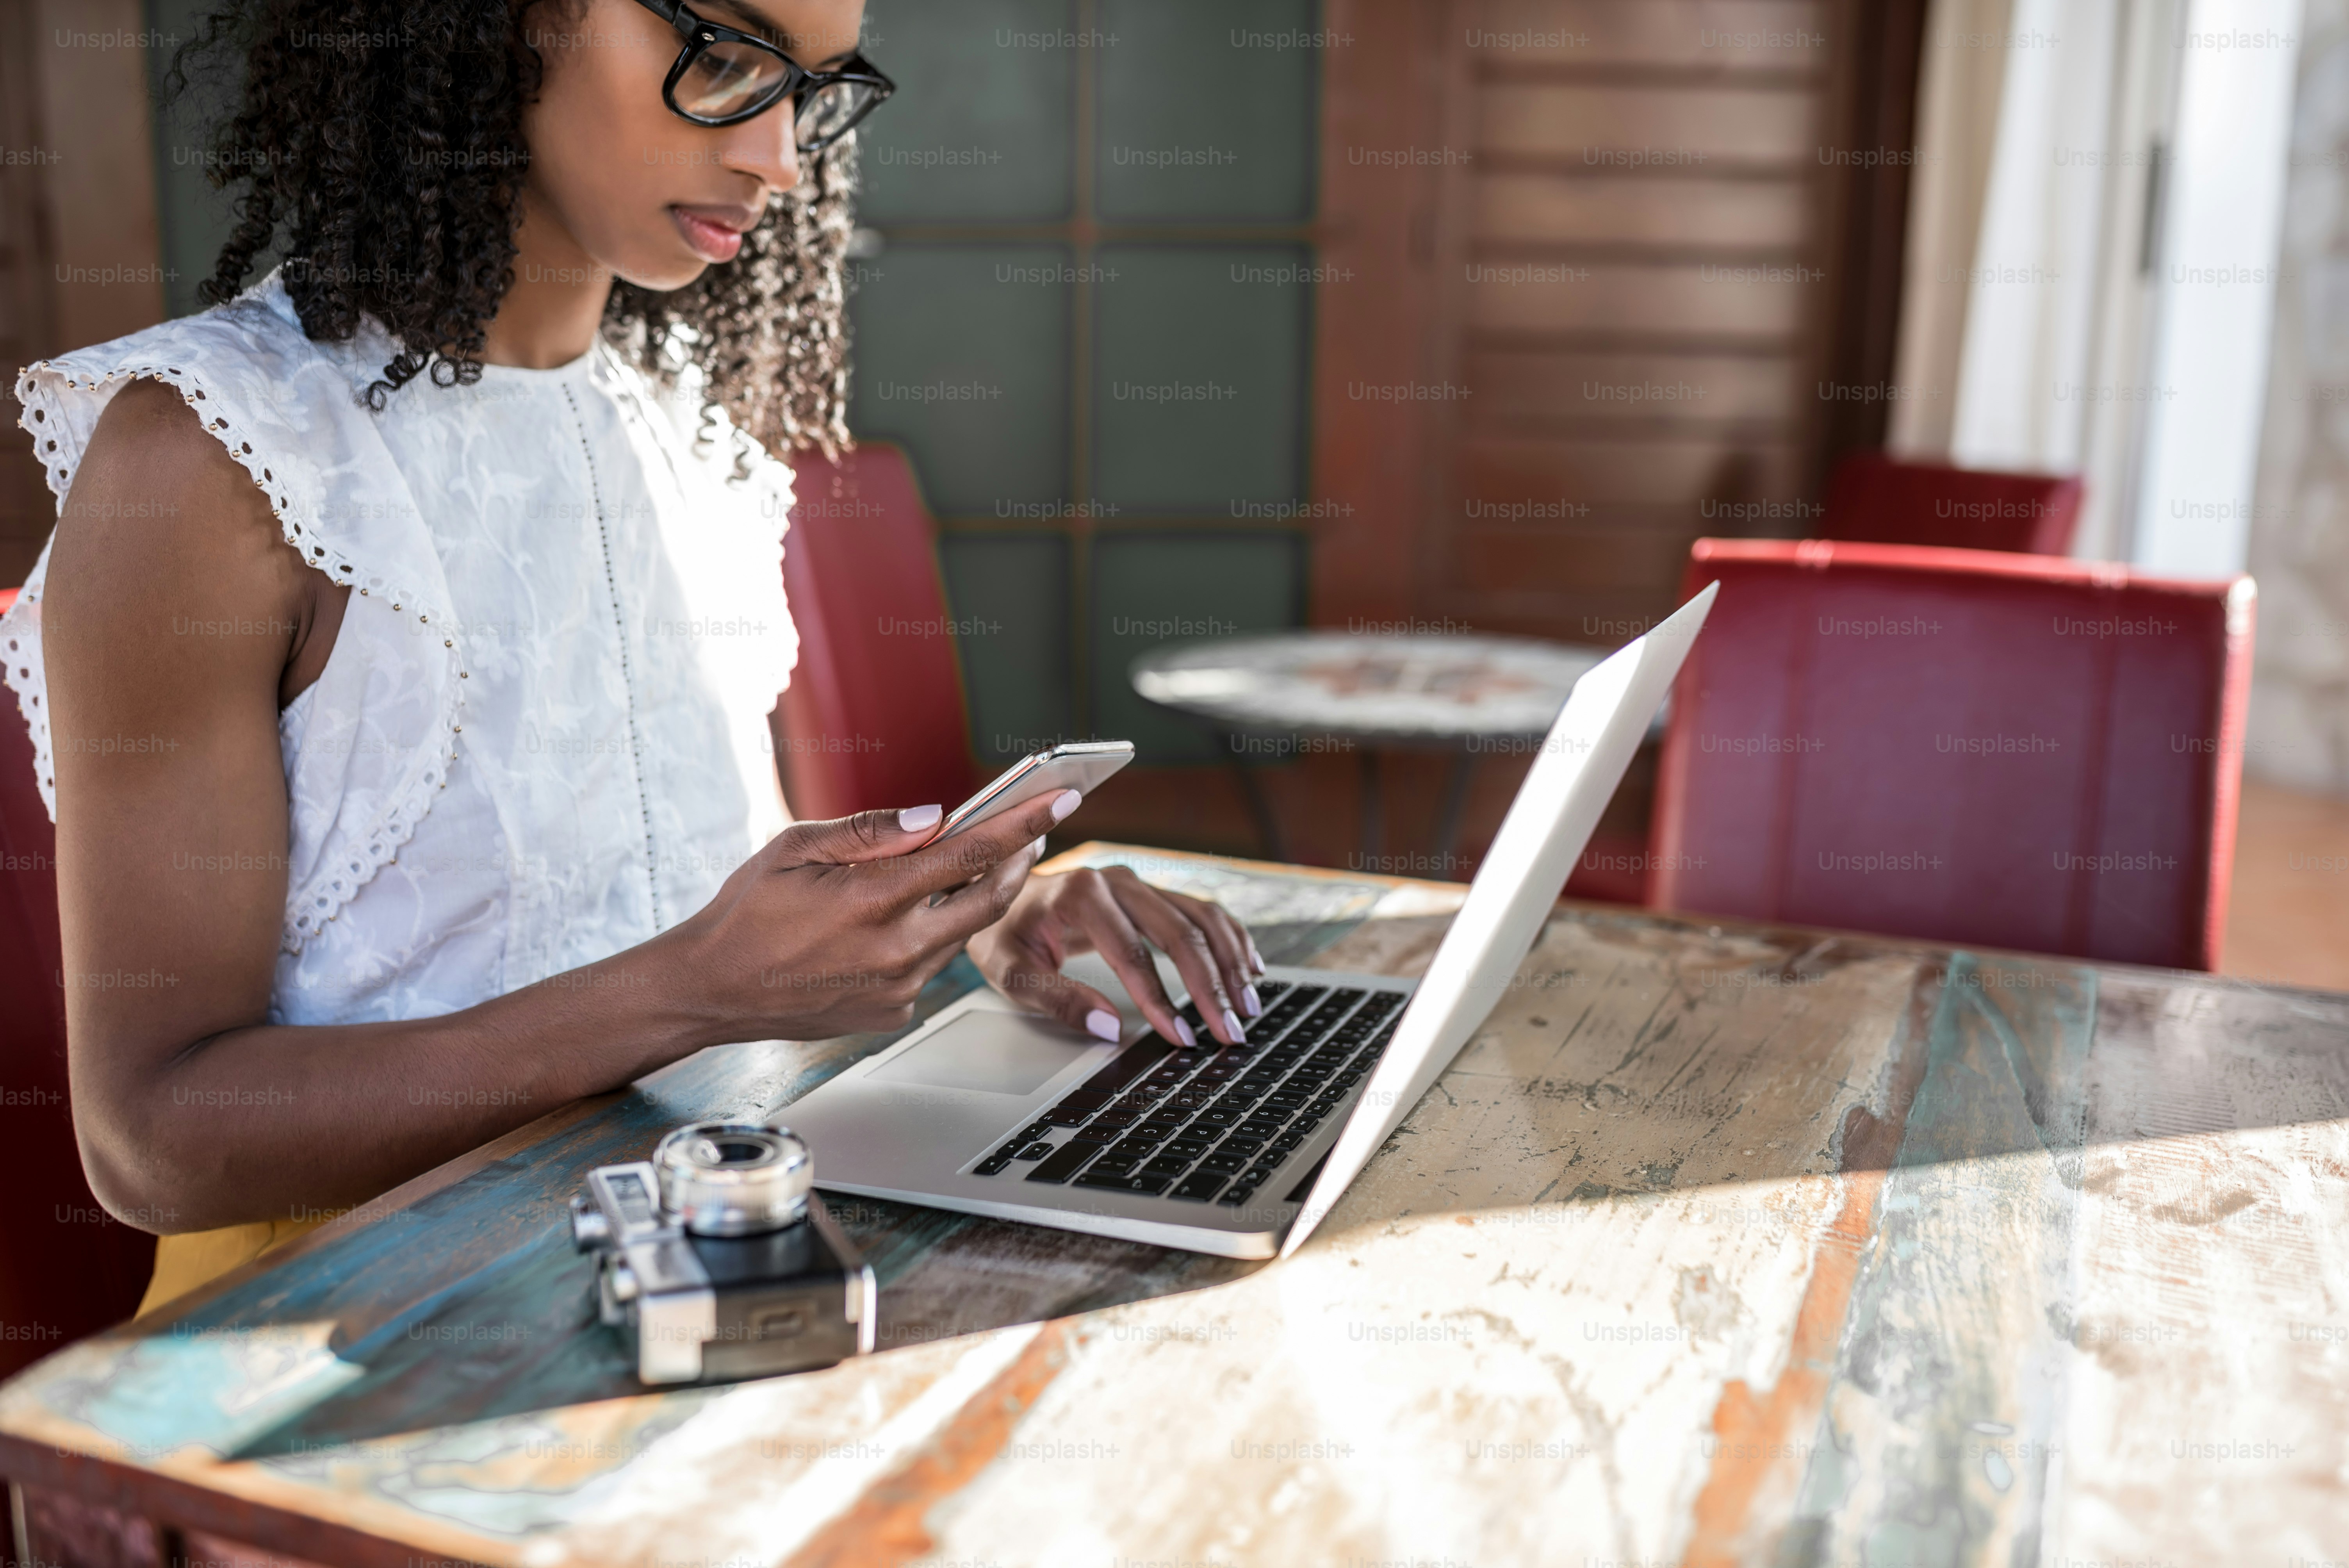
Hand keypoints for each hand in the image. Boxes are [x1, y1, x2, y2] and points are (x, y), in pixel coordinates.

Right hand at [675, 790, 1079, 1040]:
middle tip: (1031, 831)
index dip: (1022, 823)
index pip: (970, 854)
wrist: (712, 988)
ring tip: (965, 867)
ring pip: (960, 934)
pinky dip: (929, 936)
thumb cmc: (748, 911)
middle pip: (989, 901)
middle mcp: (894, 950)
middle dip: (1018, 861)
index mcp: (871, 900)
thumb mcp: (796, 848)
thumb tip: (934, 817)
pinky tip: (902, 921)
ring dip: (972, 899)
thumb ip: (871, 831)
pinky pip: (930, 966)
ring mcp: (897, 989)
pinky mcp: (893, 1012)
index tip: (1062, 799)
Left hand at [967, 864, 1266, 1047]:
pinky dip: (1231, 938)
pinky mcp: (1152, 891)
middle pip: (1179, 932)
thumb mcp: (1011, 972)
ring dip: (1230, 963)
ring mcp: (1139, 883)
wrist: (1001, 893)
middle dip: (1210, 986)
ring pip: (1200, 918)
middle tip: (1231, 1032)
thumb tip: (1110, 1028)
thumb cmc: (1005, 933)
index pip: (1131, 953)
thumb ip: (1058, 999)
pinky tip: (1250, 968)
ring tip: (1248, 1006)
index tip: (1182, 1038)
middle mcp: (1118, 881)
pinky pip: (1202, 911)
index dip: (1160, 999)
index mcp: (1081, 895)